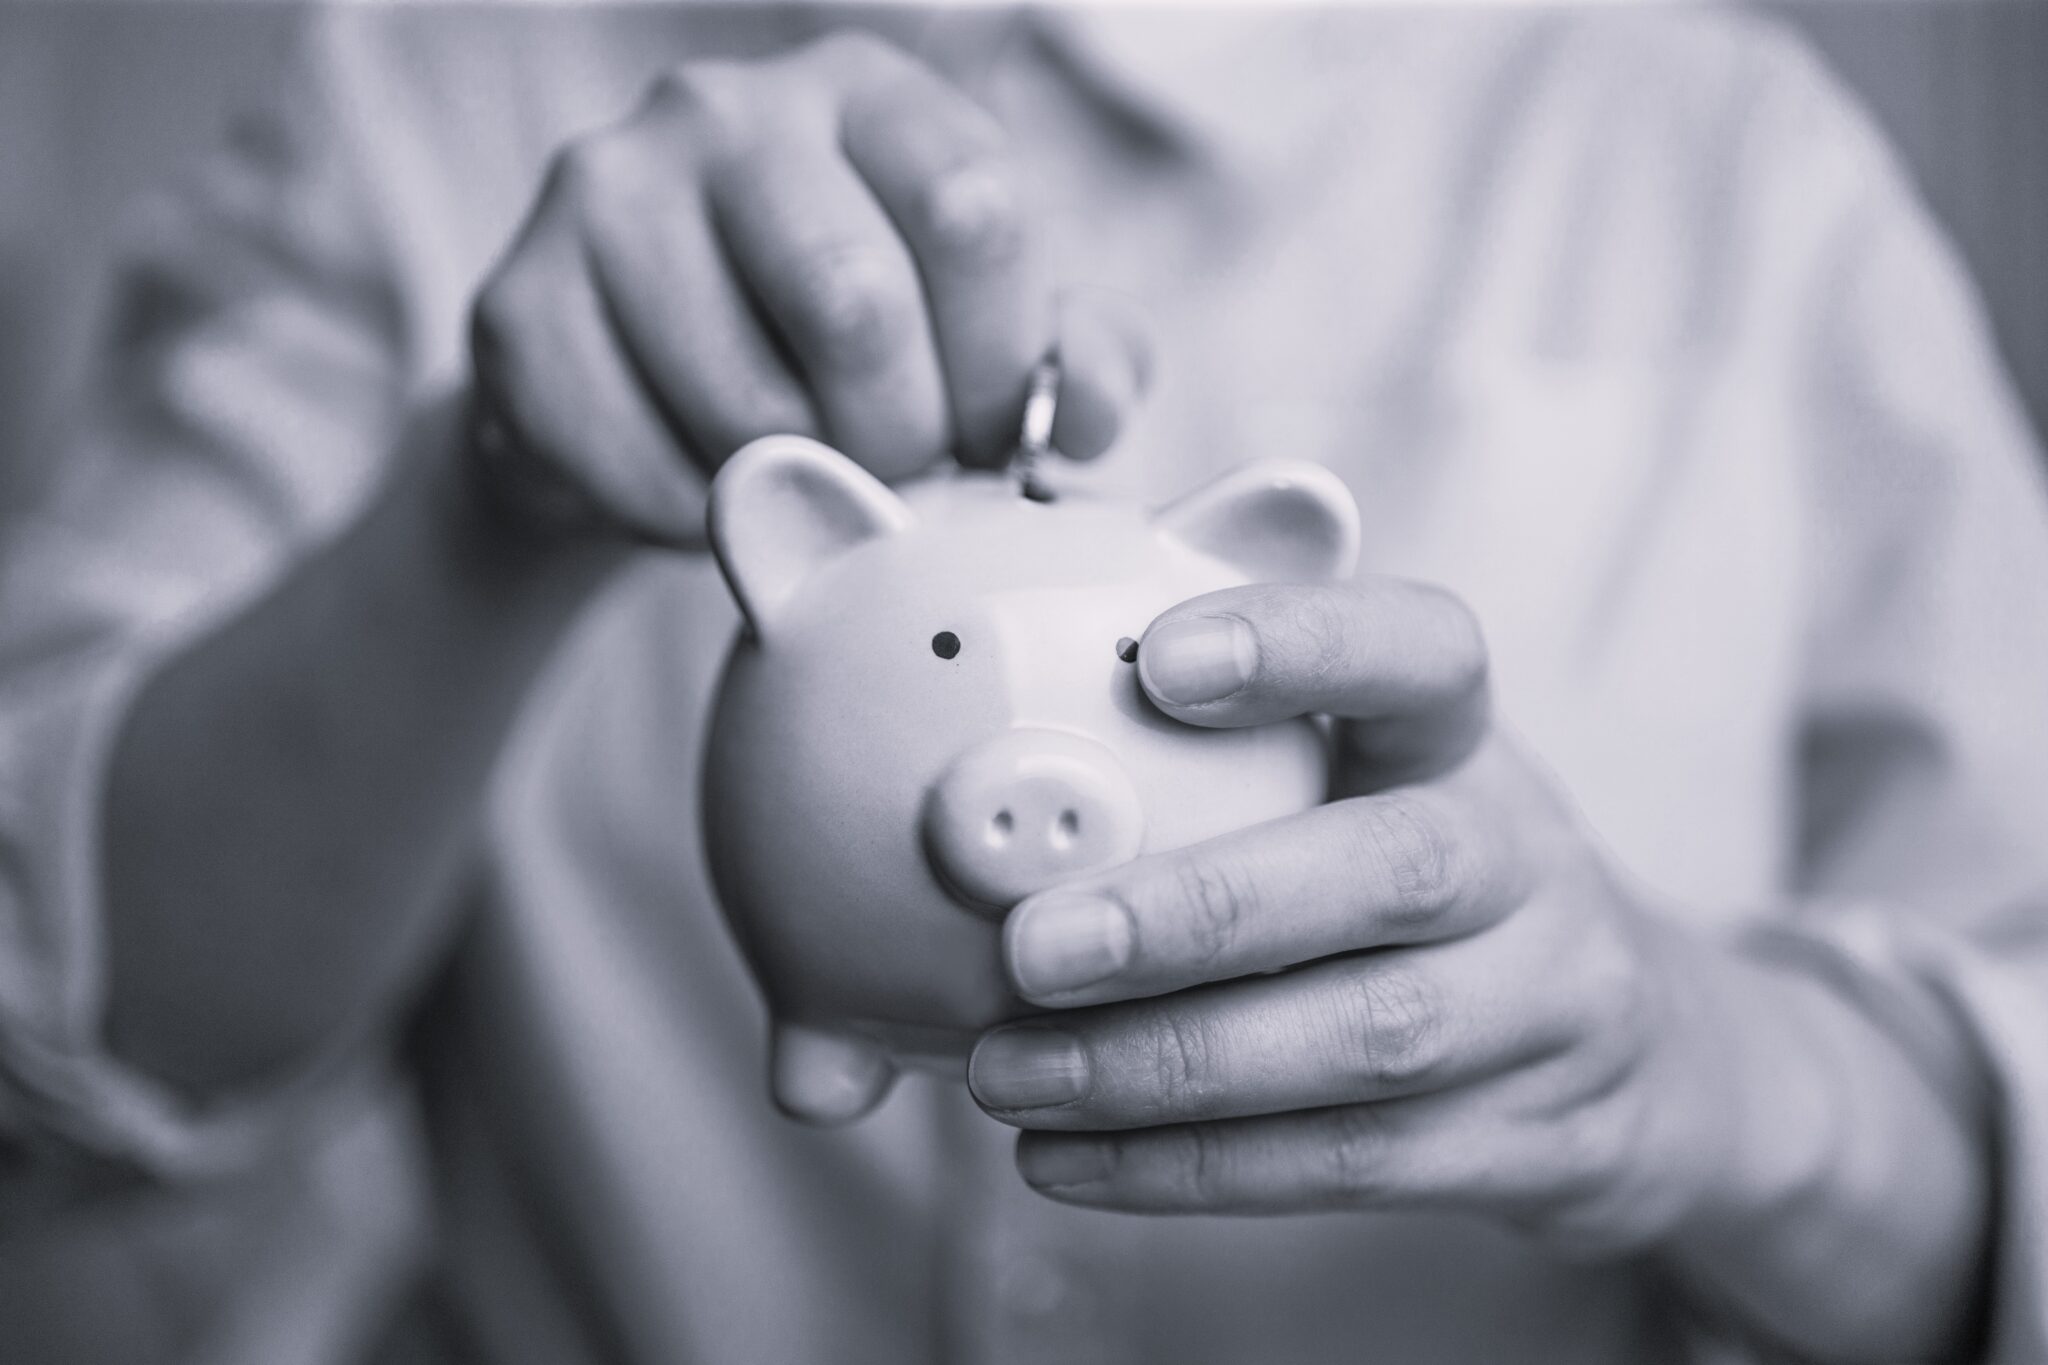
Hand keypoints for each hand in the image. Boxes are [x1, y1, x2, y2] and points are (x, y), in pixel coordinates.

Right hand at [467, 30, 1146, 545]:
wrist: (639, 403)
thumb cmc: (836, 360)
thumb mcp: (978, 338)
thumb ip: (1068, 360)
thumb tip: (1085, 409)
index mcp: (867, 96)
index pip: (973, 212)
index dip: (1000, 363)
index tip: (988, 429)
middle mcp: (727, 110)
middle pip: (855, 303)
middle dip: (899, 436)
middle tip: (891, 470)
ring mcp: (605, 193)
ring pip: (748, 404)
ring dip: (798, 489)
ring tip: (797, 475)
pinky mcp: (519, 307)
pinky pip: (644, 468)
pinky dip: (700, 521)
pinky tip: (706, 488)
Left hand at [966, 581, 1820, 1251]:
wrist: (1646, 1061)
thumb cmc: (1431, 884)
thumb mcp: (1377, 780)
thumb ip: (1235, 738)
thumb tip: (1000, 731)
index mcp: (1467, 745)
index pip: (1423, 654)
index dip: (1303, 647)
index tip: (1159, 659)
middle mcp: (1524, 864)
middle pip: (1395, 871)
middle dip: (1202, 910)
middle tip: (1034, 946)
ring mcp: (1547, 1011)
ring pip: (1367, 1040)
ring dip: (1164, 1065)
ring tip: (1009, 1073)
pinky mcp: (1532, 1144)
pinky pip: (1349, 1162)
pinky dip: (1191, 1166)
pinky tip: (1065, 1157)